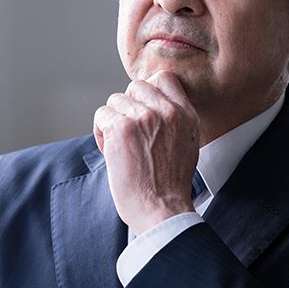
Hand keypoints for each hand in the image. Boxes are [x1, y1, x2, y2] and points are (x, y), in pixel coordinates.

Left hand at [93, 72, 200, 233]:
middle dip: (127, 106)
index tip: (141, 110)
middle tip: (129, 132)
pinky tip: (110, 151)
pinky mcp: (122, 129)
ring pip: (115, 100)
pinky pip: (102, 115)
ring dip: (113, 121)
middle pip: (135, 86)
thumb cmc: (170, 184)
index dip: (147, 91)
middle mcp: (167, 111)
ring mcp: (144, 118)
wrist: (162, 209)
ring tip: (120, 145)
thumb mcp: (187, 144)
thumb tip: (152, 102)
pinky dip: (100, 132)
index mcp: (186, 114)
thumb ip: (175, 119)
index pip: (164, 78)